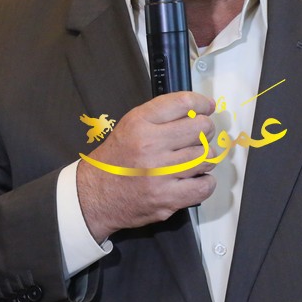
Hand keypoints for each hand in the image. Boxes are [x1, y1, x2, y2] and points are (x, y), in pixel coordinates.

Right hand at [77, 91, 215, 242]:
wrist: (95, 195)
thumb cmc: (116, 159)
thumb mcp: (131, 125)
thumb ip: (161, 115)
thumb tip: (199, 109)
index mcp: (140, 123)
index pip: (183, 103)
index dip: (201, 103)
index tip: (206, 107)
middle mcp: (150, 146)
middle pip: (200, 128)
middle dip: (206, 130)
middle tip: (201, 135)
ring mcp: (160, 174)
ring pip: (206, 157)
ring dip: (205, 157)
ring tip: (194, 159)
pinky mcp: (167, 198)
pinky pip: (204, 186)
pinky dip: (206, 181)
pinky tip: (195, 178)